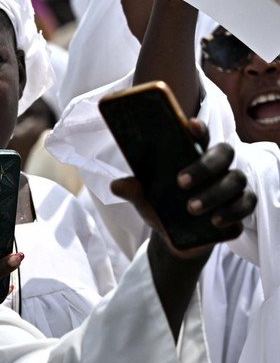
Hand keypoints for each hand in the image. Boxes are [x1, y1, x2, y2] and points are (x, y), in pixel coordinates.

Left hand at [111, 119, 256, 258]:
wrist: (174, 237)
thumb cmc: (162, 207)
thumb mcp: (145, 199)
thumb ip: (134, 190)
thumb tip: (116, 186)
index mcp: (194, 156)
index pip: (201, 136)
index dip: (199, 129)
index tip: (190, 125)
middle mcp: (218, 167)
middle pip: (224, 153)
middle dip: (204, 166)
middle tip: (180, 182)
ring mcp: (232, 186)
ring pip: (235, 180)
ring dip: (214, 194)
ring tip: (191, 209)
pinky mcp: (240, 206)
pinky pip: (246, 204)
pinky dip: (233, 212)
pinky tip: (215, 221)